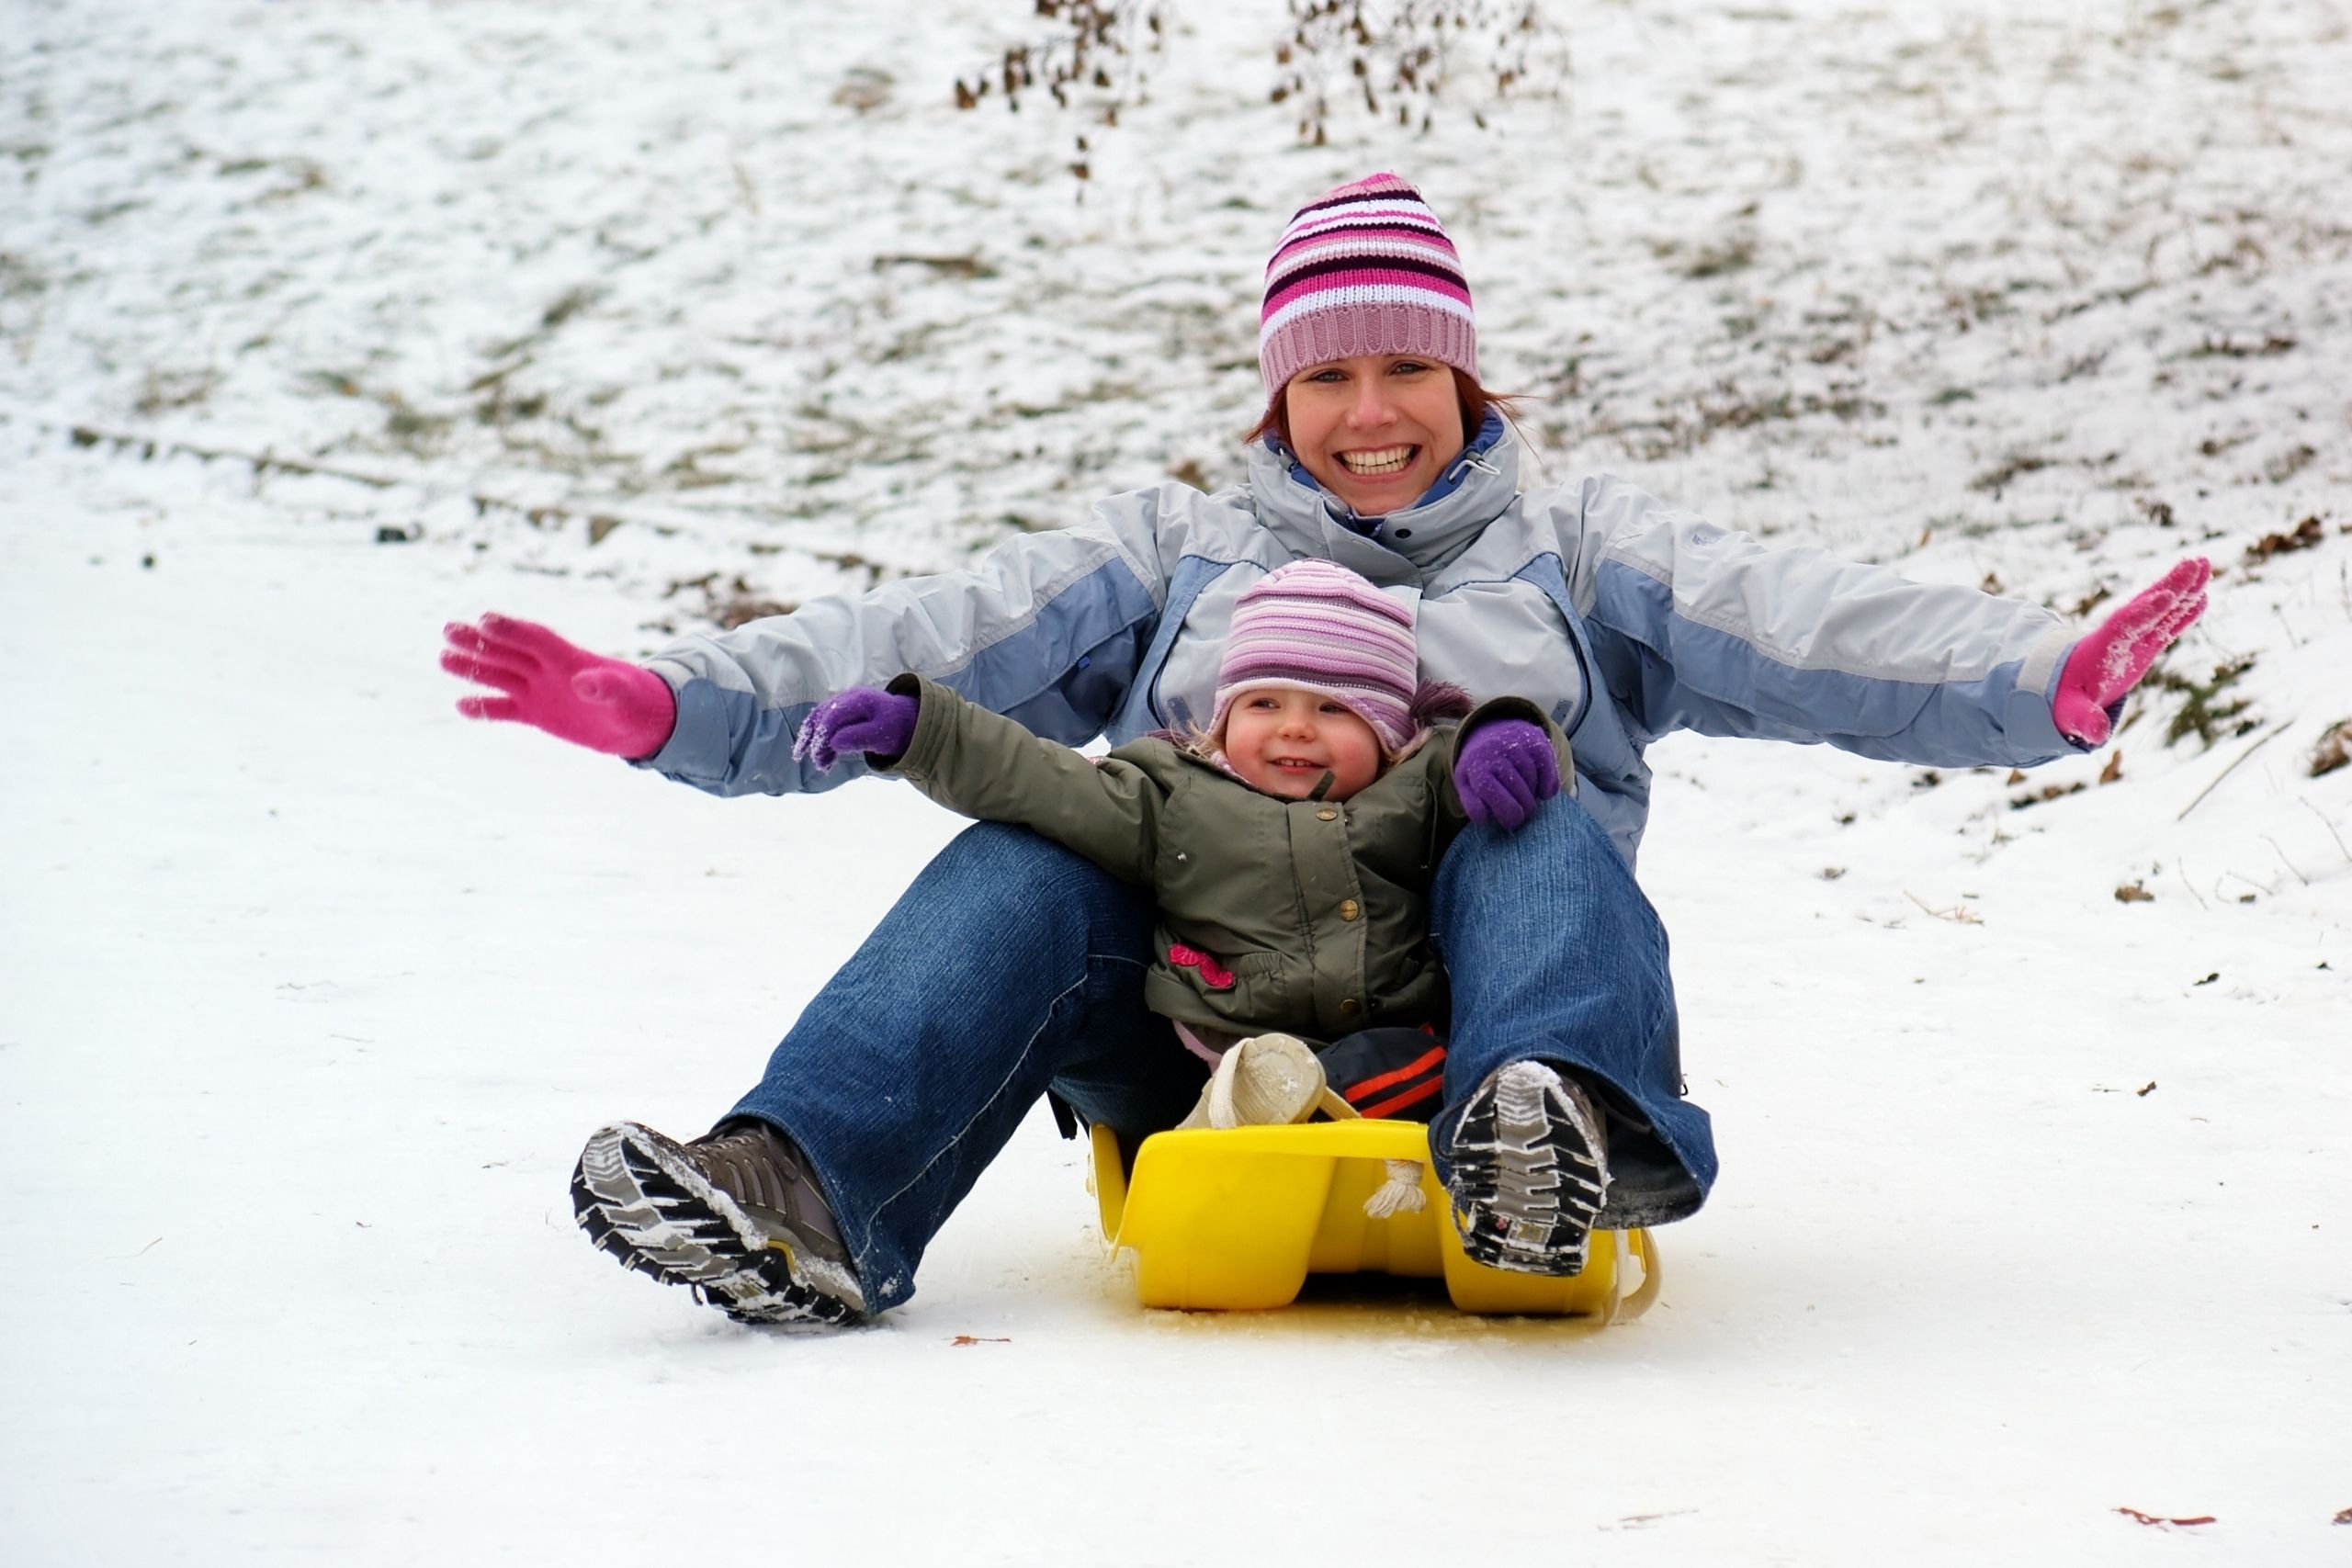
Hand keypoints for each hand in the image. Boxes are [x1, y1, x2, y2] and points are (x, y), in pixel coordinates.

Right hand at [441, 613, 676, 758]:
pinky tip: (461, 705)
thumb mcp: (626, 697)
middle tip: (448, 629)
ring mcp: (541, 690)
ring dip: (474, 668)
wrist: (642, 722)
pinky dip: (485, 708)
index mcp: (571, 660)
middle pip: (509, 651)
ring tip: (444, 658)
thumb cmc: (640, 703)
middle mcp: (550, 671)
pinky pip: (507, 709)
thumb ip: (606, 687)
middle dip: (480, 641)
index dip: (512, 629)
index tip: (484, 619)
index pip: (536, 639)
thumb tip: (583, 683)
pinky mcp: (538, 712)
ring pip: (501, 675)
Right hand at [794, 687, 918, 769]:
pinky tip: (824, 756)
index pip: (833, 716)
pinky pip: (824, 722)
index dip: (822, 735)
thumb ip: (858, 737)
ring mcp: (843, 702)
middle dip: (814, 739)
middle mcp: (848, 697)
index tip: (819, 756)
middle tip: (816, 762)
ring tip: (820, 763)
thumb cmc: (895, 727)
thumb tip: (834, 743)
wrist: (906, 719)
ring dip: (814, 740)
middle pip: (821, 715)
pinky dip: (820, 738)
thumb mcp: (882, 735)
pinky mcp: (841, 711)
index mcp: (860, 700)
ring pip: (819, 718)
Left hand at [1454, 718, 1559, 830]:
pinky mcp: (1536, 741)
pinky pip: (1547, 771)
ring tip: (1528, 800)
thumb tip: (1484, 818)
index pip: (1488, 791)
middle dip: (1524, 810)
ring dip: (1533, 797)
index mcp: (1475, 765)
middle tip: (1524, 816)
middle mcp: (1495, 751)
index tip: (1511, 822)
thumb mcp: (1468, 785)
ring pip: (1532, 782)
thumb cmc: (1481, 768)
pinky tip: (1542, 792)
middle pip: (1517, 791)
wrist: (1493, 731)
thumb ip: (1473, 805)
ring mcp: (1517, 745)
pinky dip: (1548, 787)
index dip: (1504, 812)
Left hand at [2052, 558, 2209, 746]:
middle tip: (2195, 562)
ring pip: (2162, 609)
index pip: (2124, 626)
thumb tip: (2094, 734)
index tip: (2163, 596)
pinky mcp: (2145, 644)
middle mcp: (2120, 638)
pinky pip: (2167, 625)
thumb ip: (2082, 720)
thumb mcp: (2068, 712)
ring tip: (2205, 563)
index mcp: (2101, 649)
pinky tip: (2203, 597)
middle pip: (2147, 607)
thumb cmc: (2063, 699)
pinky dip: (2184, 613)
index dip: (2143, 613)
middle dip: (2170, 585)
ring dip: (2183, 588)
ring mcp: (2135, 639)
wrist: (2061, 686)